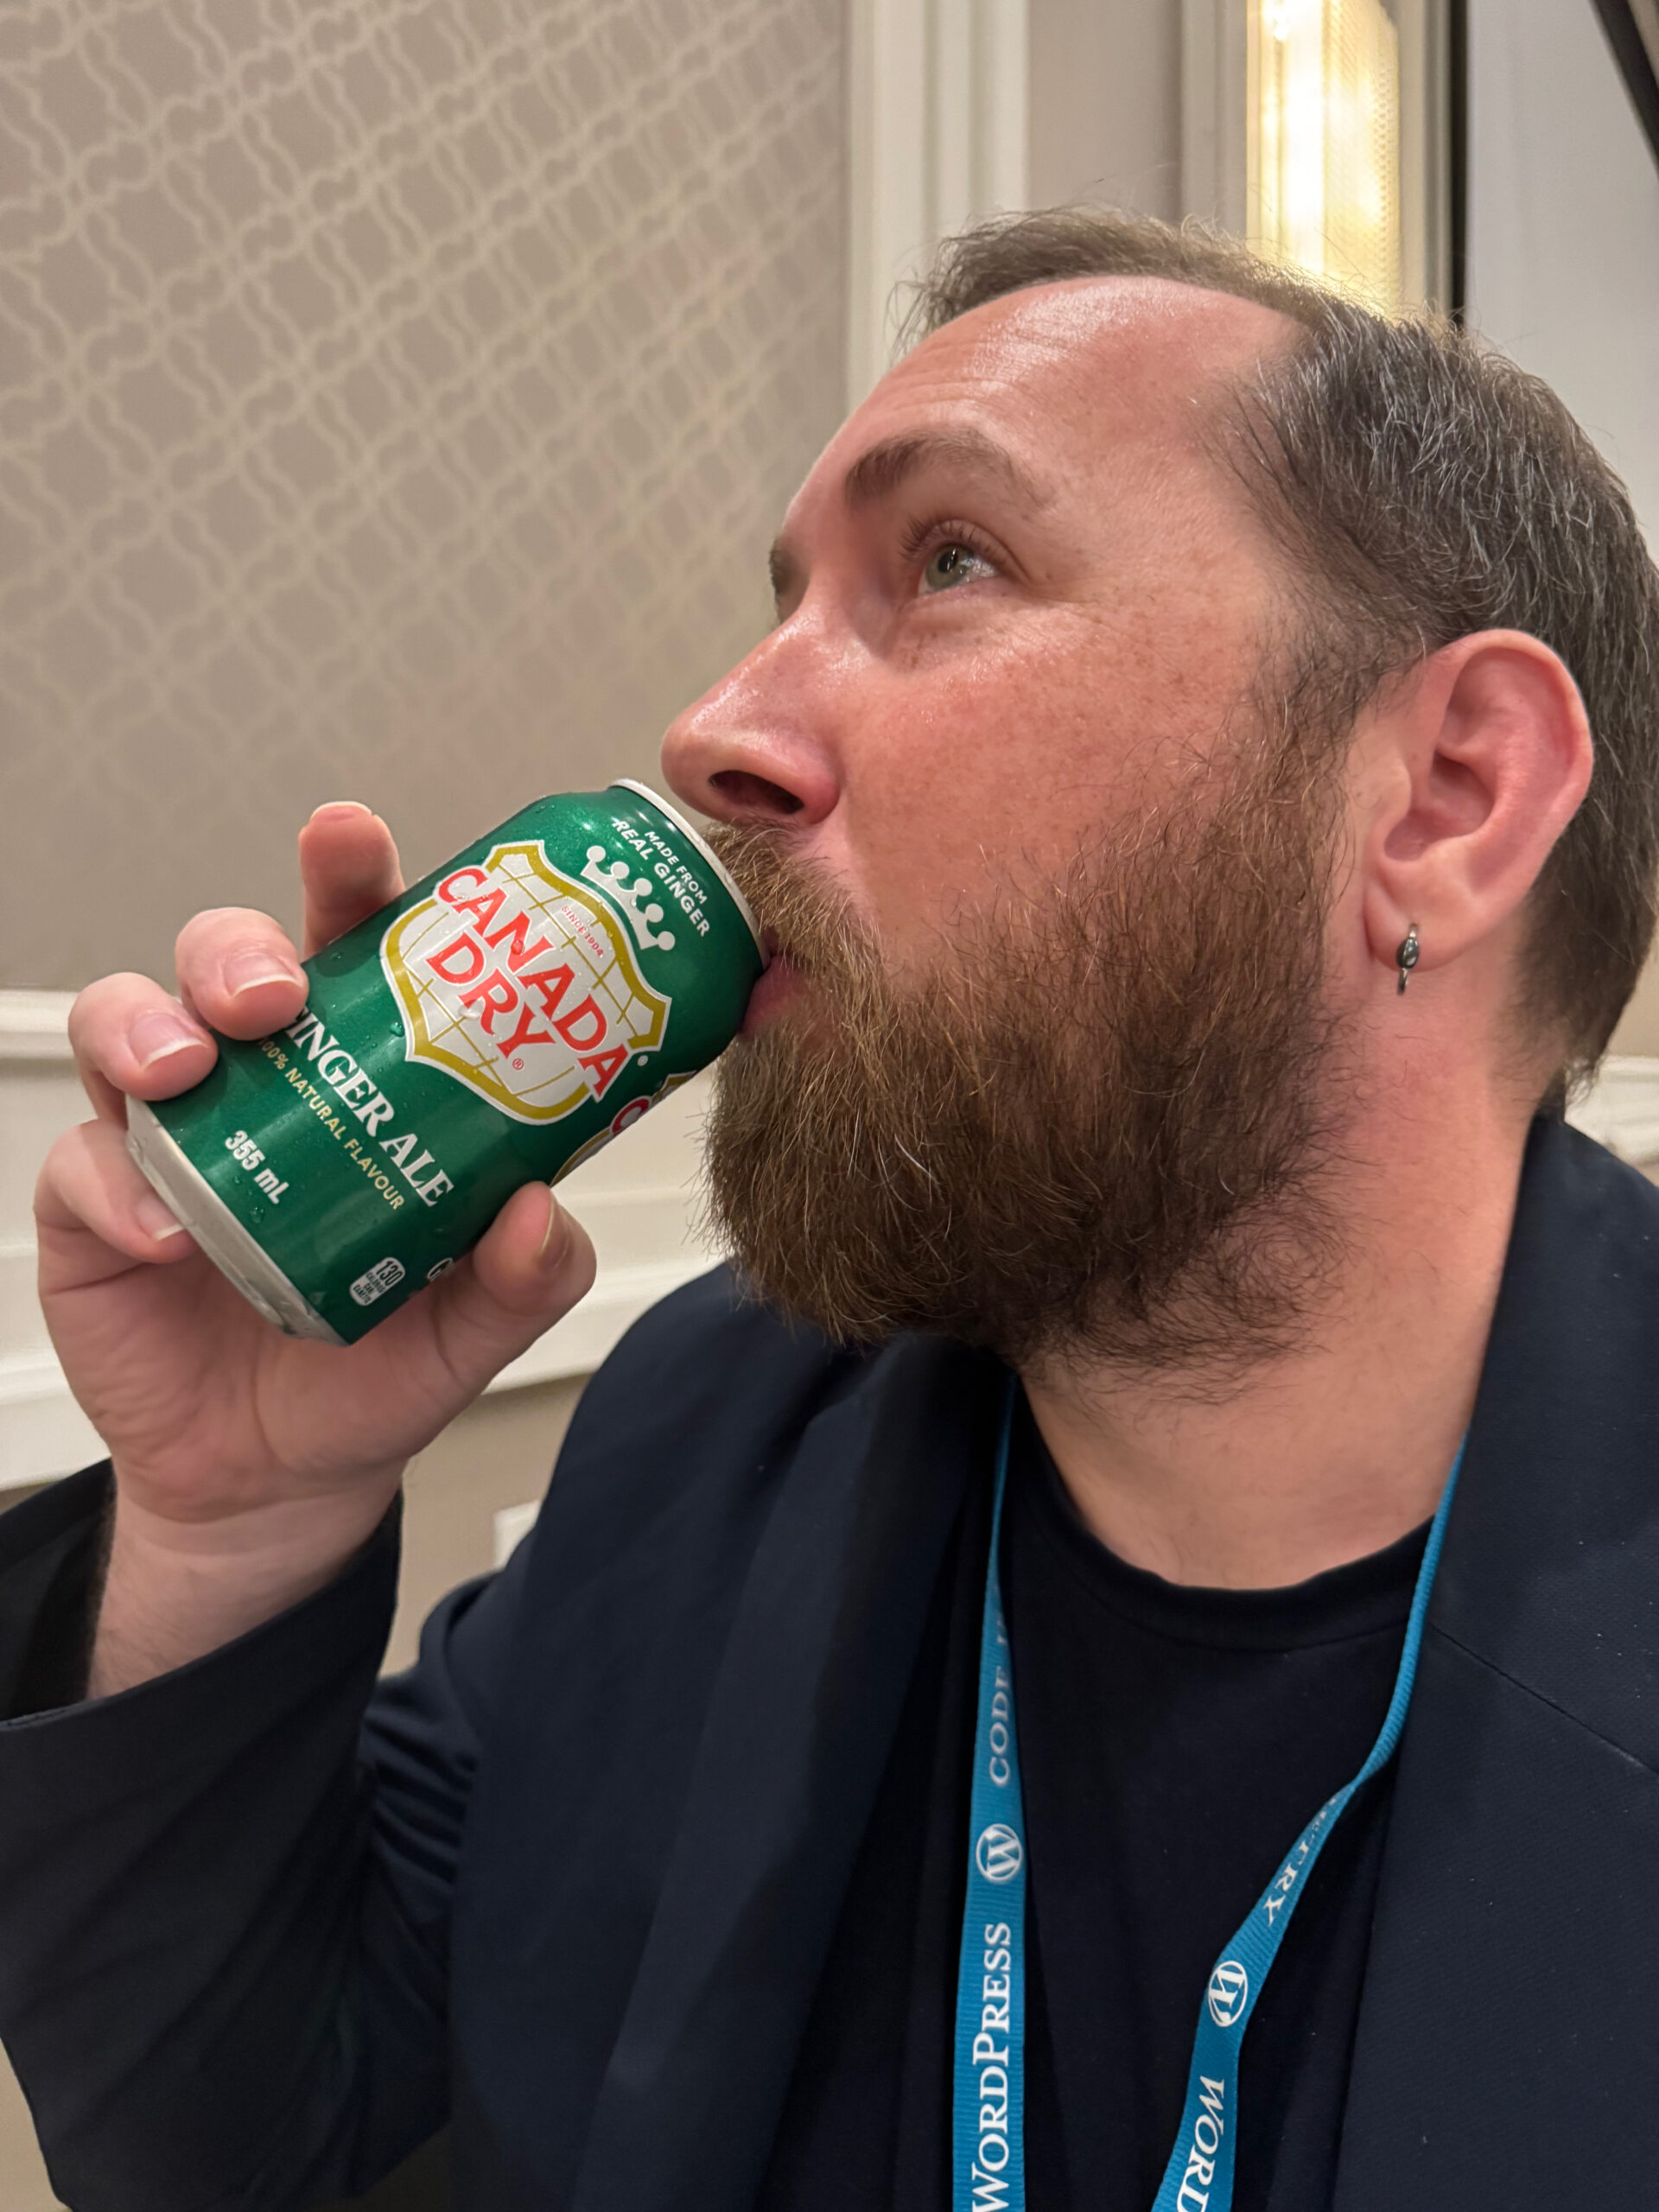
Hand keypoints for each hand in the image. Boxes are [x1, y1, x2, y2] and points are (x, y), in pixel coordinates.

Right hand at [36, 803, 595, 1690]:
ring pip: (125, 1022)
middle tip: (275, 992)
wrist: (285, 1479)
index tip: (351, 840)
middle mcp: (256, 1080)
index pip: (350, 948)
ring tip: (189, 1073)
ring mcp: (168, 1134)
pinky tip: (166, 1234)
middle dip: (237, 949)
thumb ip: (523, 1273)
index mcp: (355, 1069)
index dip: (346, 880)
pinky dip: (119, 1188)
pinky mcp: (93, 1205)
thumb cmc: (381, 1362)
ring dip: (149, 1029)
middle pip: (223, 958)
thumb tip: (537, 1210)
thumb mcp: (476, 1326)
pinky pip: (83, 1164)